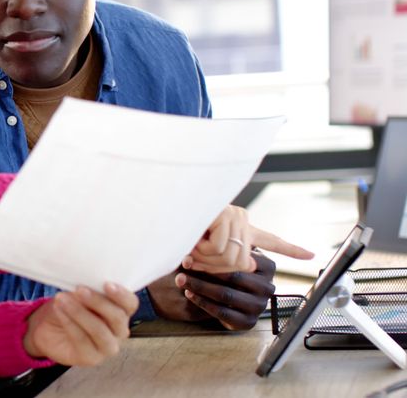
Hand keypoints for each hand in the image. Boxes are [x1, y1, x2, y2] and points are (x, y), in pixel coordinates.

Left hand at [24, 283, 137, 366]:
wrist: (48, 328)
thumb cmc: (70, 306)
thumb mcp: (79, 294)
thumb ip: (89, 288)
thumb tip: (88, 280)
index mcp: (121, 311)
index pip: (130, 304)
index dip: (122, 295)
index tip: (107, 284)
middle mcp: (119, 331)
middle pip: (117, 318)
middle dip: (98, 302)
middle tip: (79, 289)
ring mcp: (107, 347)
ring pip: (100, 331)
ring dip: (80, 313)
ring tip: (62, 299)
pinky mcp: (91, 358)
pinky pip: (82, 339)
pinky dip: (69, 323)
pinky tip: (59, 310)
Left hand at [149, 253, 275, 330]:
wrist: (227, 297)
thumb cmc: (225, 267)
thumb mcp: (228, 250)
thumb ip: (223, 242)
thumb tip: (201, 233)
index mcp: (268, 266)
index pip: (241, 260)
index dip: (215, 257)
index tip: (193, 252)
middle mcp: (269, 287)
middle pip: (233, 277)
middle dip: (205, 271)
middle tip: (183, 266)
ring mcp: (260, 306)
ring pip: (226, 295)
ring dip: (200, 287)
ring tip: (181, 279)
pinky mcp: (249, 322)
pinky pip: (222, 312)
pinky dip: (202, 302)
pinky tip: (189, 293)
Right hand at [184, 205, 313, 273]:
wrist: (167, 212)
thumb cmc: (179, 232)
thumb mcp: (201, 251)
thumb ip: (225, 260)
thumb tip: (249, 265)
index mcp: (240, 228)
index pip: (270, 240)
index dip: (291, 250)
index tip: (311, 255)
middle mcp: (242, 220)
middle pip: (241, 262)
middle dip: (215, 266)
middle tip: (194, 259)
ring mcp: (235, 216)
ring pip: (230, 256)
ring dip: (205, 258)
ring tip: (191, 246)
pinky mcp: (226, 214)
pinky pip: (220, 247)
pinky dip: (202, 249)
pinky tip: (193, 237)